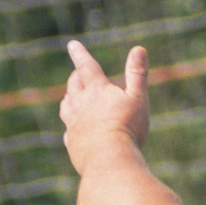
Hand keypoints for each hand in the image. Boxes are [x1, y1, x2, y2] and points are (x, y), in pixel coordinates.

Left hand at [60, 41, 150, 166]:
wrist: (109, 159)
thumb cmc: (127, 127)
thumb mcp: (138, 98)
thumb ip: (137, 74)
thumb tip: (139, 49)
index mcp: (97, 90)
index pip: (86, 67)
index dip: (80, 54)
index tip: (72, 44)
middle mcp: (80, 104)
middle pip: (73, 85)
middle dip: (76, 77)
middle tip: (78, 73)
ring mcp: (73, 123)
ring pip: (66, 105)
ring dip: (69, 98)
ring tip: (71, 97)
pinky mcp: (72, 142)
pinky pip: (68, 131)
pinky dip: (71, 126)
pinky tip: (72, 130)